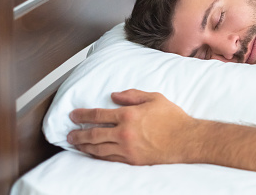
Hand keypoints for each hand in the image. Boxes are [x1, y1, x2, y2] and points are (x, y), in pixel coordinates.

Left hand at [67, 89, 198, 164]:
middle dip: (78, 133)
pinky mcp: (132, 160)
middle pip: (93, 133)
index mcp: (129, 115)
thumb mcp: (154, 98)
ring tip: (76, 144)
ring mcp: (127, 148)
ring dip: (84, 146)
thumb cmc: (173, 118)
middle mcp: (124, 132)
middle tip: (69, 133)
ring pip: (98, 148)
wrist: (186, 140)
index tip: (73, 115)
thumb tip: (114, 96)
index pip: (98, 115)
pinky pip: (109, 158)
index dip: (82, 115)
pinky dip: (97, 155)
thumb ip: (132, 95)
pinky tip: (92, 153)